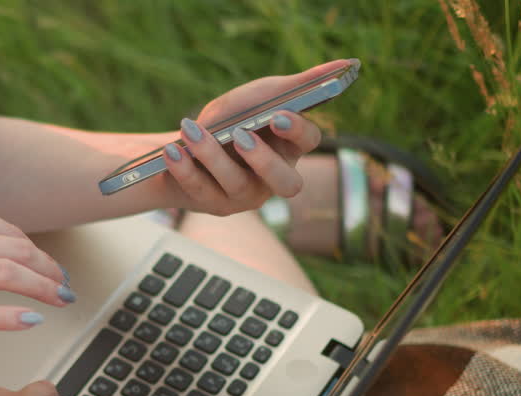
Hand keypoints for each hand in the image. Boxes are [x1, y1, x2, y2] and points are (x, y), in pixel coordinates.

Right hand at [0, 200, 72, 331]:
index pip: (10, 232)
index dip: (39, 253)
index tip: (51, 268)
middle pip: (19, 251)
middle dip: (50, 271)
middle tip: (66, 288)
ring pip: (8, 275)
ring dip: (43, 289)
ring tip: (60, 301)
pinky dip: (11, 316)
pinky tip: (31, 322)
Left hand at [158, 59, 349, 215]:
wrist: (181, 145)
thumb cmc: (230, 119)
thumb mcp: (259, 97)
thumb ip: (299, 84)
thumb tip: (347, 63)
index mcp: (290, 149)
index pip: (308, 142)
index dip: (296, 130)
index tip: (277, 115)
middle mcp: (273, 179)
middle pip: (287, 183)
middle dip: (265, 160)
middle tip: (241, 135)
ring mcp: (245, 197)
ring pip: (237, 184)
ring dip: (212, 155)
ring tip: (189, 129)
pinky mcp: (215, 206)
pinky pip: (202, 191)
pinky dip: (185, 168)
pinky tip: (173, 149)